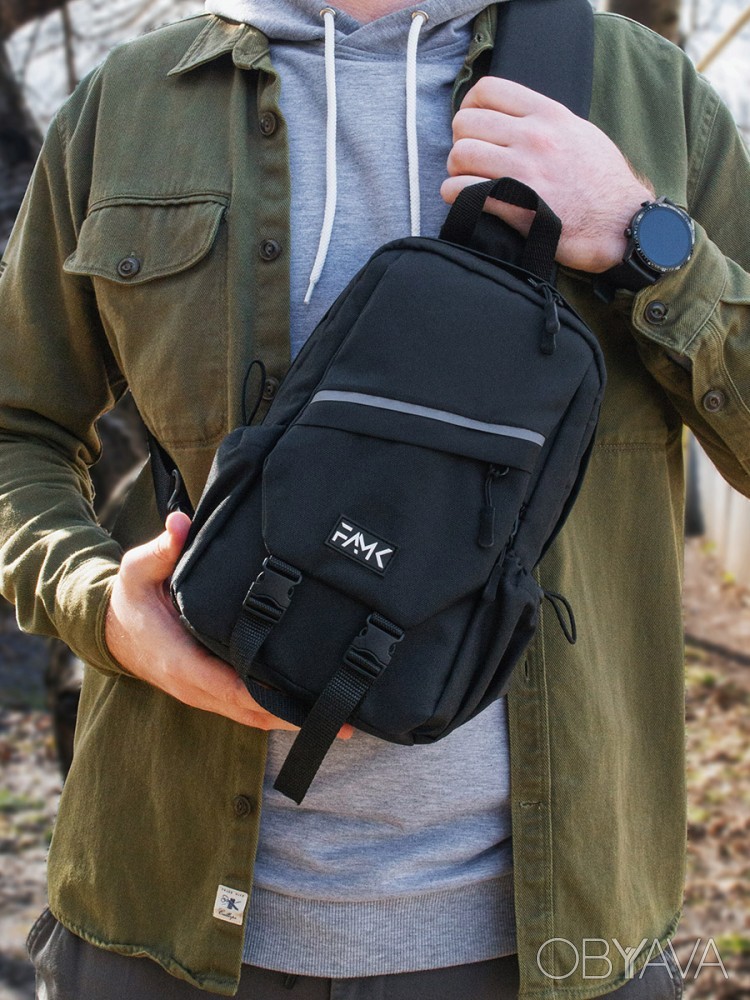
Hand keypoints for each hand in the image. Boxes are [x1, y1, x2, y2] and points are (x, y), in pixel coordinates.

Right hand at [105, 512, 353, 737]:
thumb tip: (181, 523)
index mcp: (180, 662)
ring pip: (254, 717)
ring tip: (343, 723)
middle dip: (296, 718)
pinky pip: (250, 710)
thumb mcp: (138, 569)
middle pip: (251, 712)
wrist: (112, 629)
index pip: (228, 687)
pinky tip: (314, 709)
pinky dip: (280, 713)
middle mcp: (195, 687)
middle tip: (345, 722)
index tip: (301, 700)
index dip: (266, 697)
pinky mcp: (214, 692)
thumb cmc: (131, 598)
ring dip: (295, 721)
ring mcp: (205, 694)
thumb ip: (163, 548)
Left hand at [441, 78, 655, 272]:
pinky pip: (461, 191)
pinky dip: (455, 195)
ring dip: (457, 169)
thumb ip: (546, 121)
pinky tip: (466, 199)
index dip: (470, 107)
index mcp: (548, 115)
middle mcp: (533, 138)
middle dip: (462, 141)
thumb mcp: (581, 133)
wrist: (620, 224)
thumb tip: (514, 118)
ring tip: (468, 180)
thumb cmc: (604, 183)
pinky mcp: (513, 206)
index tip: (473, 125)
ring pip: (459, 155)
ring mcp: (522, 171)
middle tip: (471, 159)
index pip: (488, 90)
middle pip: (465, 123)